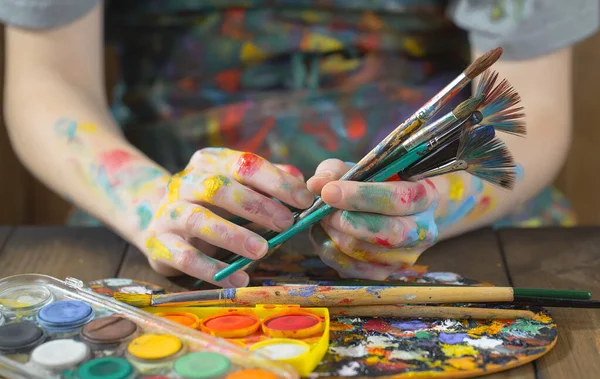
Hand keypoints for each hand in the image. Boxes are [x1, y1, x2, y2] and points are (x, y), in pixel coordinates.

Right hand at [142, 148, 313, 286]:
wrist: (157, 220)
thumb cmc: (212, 203)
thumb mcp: (238, 186)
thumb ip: (268, 183)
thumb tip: (301, 182)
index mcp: (210, 162)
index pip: (245, 164)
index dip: (276, 181)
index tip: (304, 200)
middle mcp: (186, 182)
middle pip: (220, 188)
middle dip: (257, 206)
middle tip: (286, 224)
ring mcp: (169, 213)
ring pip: (198, 220)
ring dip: (233, 236)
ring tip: (262, 251)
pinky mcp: (158, 244)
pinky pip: (185, 257)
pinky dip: (213, 270)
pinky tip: (239, 279)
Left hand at [307, 159, 438, 279]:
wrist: (396, 213)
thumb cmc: (377, 184)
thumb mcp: (362, 169)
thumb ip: (338, 171)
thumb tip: (316, 184)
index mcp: (424, 197)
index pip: (397, 199)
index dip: (360, 196)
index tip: (329, 191)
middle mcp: (422, 231)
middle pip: (387, 233)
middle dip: (347, 220)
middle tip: (323, 208)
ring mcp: (405, 257)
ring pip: (364, 252)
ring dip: (334, 234)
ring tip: (322, 217)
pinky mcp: (385, 273)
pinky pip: (351, 269)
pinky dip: (330, 251)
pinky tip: (324, 233)